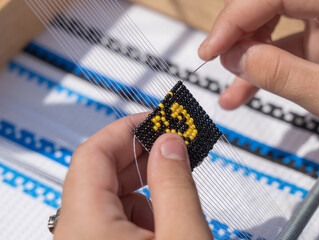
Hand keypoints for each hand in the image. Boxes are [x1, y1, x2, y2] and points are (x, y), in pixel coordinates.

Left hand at [53, 113, 211, 239]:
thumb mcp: (183, 236)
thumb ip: (175, 185)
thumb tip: (168, 144)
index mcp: (86, 227)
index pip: (93, 153)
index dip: (126, 129)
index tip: (155, 119)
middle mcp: (74, 234)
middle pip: (98, 174)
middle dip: (140, 156)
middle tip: (171, 145)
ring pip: (107, 198)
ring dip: (142, 188)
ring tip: (173, 193)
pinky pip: (111, 219)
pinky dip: (138, 213)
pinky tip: (162, 224)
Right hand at [198, 0, 318, 148]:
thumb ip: (281, 74)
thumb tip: (234, 57)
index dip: (237, 17)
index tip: (211, 48)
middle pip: (272, 1)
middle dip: (240, 31)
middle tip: (219, 59)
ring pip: (273, 24)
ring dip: (245, 54)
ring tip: (231, 83)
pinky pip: (281, 49)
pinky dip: (259, 71)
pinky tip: (240, 92)